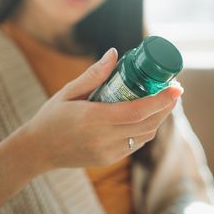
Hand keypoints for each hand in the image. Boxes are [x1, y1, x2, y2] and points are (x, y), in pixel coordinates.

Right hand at [22, 48, 182, 173]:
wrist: (38, 150)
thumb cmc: (51, 117)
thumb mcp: (68, 91)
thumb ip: (93, 74)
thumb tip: (114, 53)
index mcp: (93, 119)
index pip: (138, 111)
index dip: (161, 100)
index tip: (176, 87)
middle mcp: (104, 138)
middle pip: (148, 124)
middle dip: (166, 107)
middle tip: (175, 90)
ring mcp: (108, 152)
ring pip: (145, 135)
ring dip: (159, 118)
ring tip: (164, 100)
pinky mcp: (108, 159)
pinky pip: (135, 144)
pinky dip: (146, 129)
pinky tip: (146, 116)